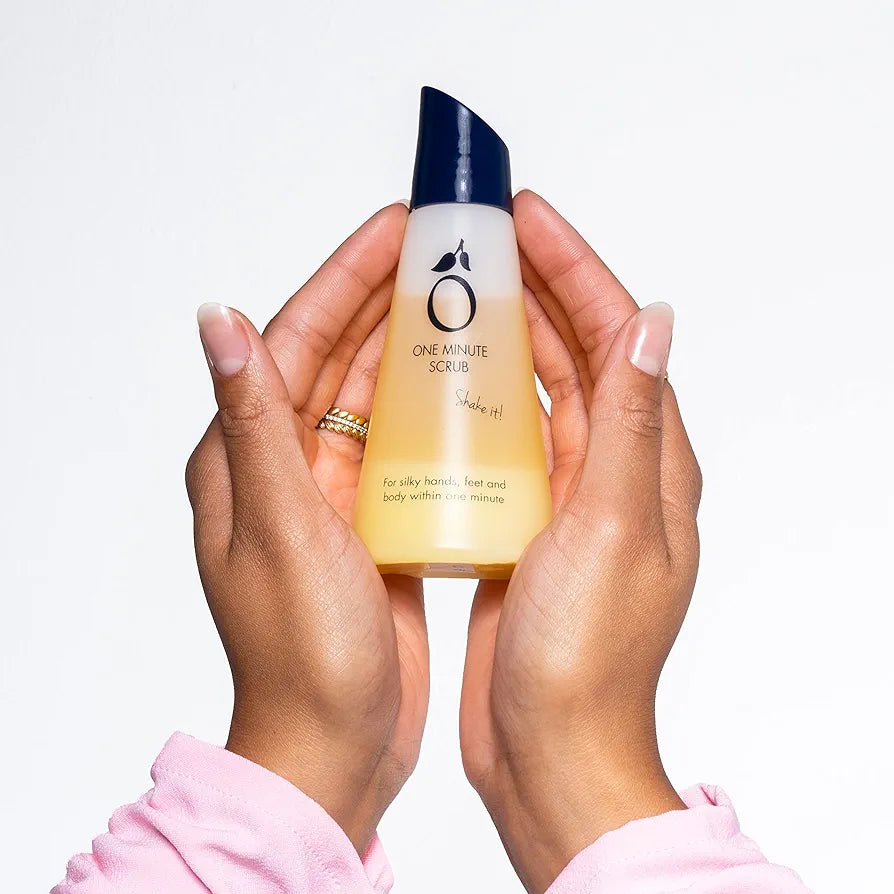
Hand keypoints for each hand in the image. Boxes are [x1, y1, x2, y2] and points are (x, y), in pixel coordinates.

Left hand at [185, 204, 428, 852]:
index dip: (345, 277)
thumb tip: (218, 318)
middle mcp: (282, 466)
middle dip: (388, 299)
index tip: (397, 228)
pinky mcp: (367, 522)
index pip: (294, 338)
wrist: (333, 745)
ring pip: (374, 397)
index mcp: (247, 457)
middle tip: (446, 254)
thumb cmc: (302, 652)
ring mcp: (328, 493)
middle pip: (338, 357)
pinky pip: (400, 444)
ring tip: (466, 303)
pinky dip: (432, 411)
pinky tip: (472, 389)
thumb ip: (255, 421)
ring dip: (415, 350)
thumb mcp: (281, 526)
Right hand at [460, 191, 701, 891]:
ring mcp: (568, 497)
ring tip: (451, 295)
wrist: (550, 749)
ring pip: (535, 392)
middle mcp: (613, 470)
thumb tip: (651, 321)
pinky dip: (474, 402)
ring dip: (499, 339)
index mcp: (648, 461)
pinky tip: (436, 385)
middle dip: (531, 289)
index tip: (523, 218)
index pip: (617, 334)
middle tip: (476, 243)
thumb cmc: (586, 657)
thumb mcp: (610, 525)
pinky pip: (503, 441)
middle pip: (574, 352)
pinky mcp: (527, 524)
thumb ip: (627, 421)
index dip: (573, 267)